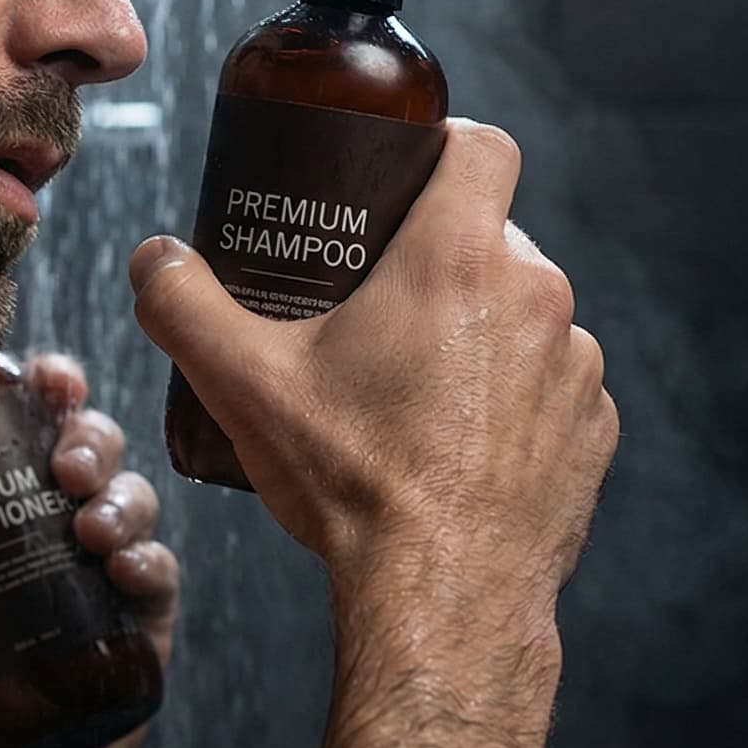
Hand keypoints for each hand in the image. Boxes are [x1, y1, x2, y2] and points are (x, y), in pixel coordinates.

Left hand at [0, 353, 177, 747]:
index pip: (31, 421)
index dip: (49, 384)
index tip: (44, 375)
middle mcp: (58, 522)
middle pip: (94, 446)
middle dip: (91, 435)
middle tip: (65, 464)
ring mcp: (104, 572)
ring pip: (135, 500)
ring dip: (121, 496)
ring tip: (89, 527)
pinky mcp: (141, 627)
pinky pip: (162, 574)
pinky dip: (149, 560)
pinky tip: (123, 571)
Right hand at [131, 119, 615, 617]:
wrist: (443, 602)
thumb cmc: (354, 484)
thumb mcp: (244, 385)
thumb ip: (183, 306)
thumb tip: (154, 261)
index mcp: (459, 258)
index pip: (481, 146)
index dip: (443, 147)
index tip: (403, 179)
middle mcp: (537, 296)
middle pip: (493, 237)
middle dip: (440, 262)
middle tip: (375, 308)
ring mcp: (576, 367)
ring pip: (526, 316)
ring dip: (482, 335)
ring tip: (416, 388)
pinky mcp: (594, 432)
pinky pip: (555, 388)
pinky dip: (516, 402)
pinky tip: (461, 442)